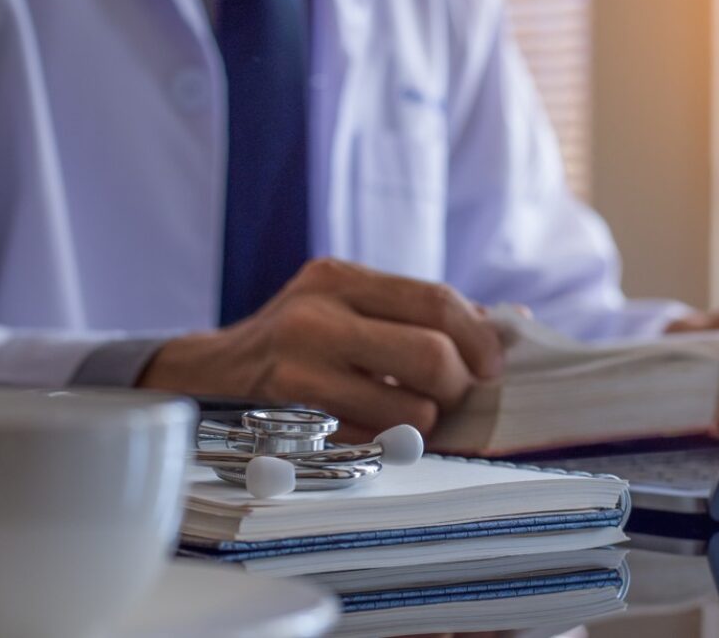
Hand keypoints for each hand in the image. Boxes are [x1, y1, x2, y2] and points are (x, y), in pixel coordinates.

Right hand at [138, 259, 503, 441]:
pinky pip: (371, 439)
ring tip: (405, 412)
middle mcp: (318, 312)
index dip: (479, 337)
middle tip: (451, 395)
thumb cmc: (295, 340)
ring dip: (422, 420)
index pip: (436, 300)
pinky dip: (386, 440)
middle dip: (457, 385)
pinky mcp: (290, 413)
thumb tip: (513, 321)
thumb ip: (418, 311)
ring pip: (409, 407)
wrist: (206, 374)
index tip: (492, 366)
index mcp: (341, 277)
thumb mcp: (345, 305)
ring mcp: (299, 363)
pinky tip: (369, 425)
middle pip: (431, 354)